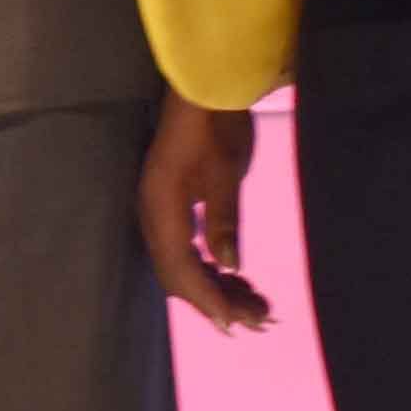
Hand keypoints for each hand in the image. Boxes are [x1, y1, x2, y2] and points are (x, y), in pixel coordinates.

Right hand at [140, 97, 270, 330]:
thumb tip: (227, 265)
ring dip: (214, 285)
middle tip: (256, 319)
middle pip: (177, 273)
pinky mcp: (171, 203)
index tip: (236, 323)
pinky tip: (233, 274)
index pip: (181, 268)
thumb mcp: (225, 172)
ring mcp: (159, 209)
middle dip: (214, 299)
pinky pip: (185, 247)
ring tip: (254, 303)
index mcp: (162, 209)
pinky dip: (209, 266)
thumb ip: (223, 220)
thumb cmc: (217, 124)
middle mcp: (153, 215)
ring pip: (181, 263)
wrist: (202, 87)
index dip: (207, 299)